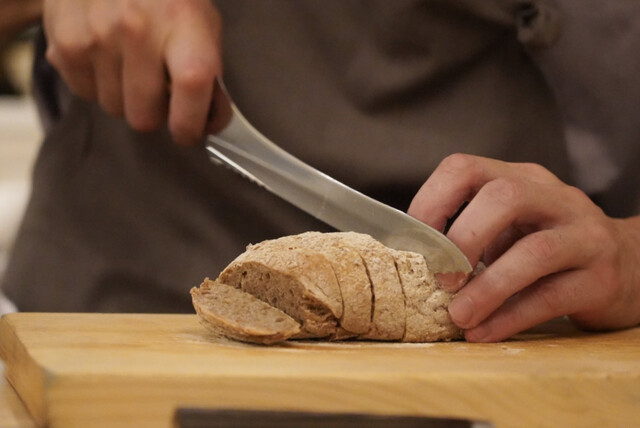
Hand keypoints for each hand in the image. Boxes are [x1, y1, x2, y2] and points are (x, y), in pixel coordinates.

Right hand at [43, 0, 221, 145]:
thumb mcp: (200, 20)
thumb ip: (209, 71)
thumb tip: (212, 120)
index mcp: (182, 23)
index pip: (192, 87)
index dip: (190, 123)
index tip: (189, 133)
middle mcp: (137, 29)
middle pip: (145, 116)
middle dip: (154, 113)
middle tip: (157, 91)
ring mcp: (97, 36)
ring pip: (114, 109)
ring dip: (124, 97)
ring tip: (129, 64)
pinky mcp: (64, 43)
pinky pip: (85, 94)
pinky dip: (96, 84)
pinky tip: (105, 56)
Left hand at [408, 153, 639, 341]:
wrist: (630, 265)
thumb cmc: (551, 247)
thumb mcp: (510, 228)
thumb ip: (471, 237)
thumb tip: (415, 266)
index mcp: (520, 179)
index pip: (465, 168)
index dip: (431, 202)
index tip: (414, 243)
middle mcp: (554, 197)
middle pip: (505, 196)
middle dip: (463, 238)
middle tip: (440, 279)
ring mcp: (583, 234)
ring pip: (533, 251)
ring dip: (487, 289)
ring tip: (458, 316)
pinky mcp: (601, 277)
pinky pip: (551, 296)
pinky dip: (510, 318)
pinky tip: (484, 332)